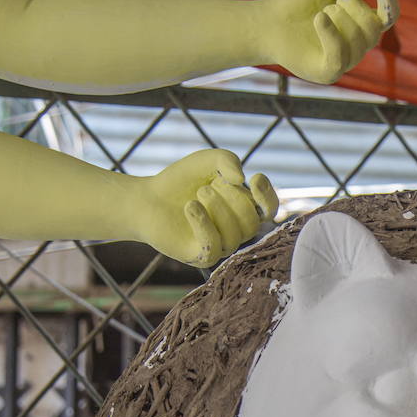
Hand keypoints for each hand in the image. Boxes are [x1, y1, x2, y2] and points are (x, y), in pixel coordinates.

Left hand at [133, 149, 277, 266]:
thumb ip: (227, 160)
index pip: (269, 209)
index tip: (255, 178)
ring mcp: (221, 246)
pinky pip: (213, 246)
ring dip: (218, 209)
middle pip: (252, 221)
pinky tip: (191, 207)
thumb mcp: (206, 161)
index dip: (268, 197)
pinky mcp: (202, 256)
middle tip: (206, 187)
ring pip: (235, 235)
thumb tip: (241, 180)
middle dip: (233, 200)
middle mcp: (236, 230)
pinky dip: (204, 224)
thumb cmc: (181, 180)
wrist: (148, 198)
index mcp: (243, 208)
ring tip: (198, 195)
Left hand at [263, 0, 397, 84]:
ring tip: (321, 13)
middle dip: (355, 9)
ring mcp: (346, 61)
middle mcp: (358, 45)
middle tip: (335, 1)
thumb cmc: (300, 0)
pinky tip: (319, 18)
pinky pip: (340, 57)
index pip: (388, 18)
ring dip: (339, 18)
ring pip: (358, 42)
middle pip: (373, 28)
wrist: (271, 22)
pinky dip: (330, 34)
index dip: (391, 5)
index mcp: (362, 24)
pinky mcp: (330, 73)